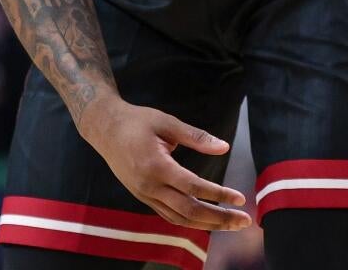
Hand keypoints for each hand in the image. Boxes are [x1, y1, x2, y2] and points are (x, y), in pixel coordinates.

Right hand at [77, 97, 249, 230]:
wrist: (103, 128)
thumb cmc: (136, 121)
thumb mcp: (166, 122)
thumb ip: (196, 136)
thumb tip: (224, 147)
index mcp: (156, 166)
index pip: (193, 187)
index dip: (219, 194)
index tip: (240, 198)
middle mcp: (150, 186)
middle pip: (189, 211)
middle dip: (219, 218)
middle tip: (244, 220)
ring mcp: (144, 194)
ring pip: (179, 219)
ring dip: (207, 225)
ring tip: (231, 224)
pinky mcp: (142, 196)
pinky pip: (169, 216)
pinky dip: (190, 221)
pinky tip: (206, 220)